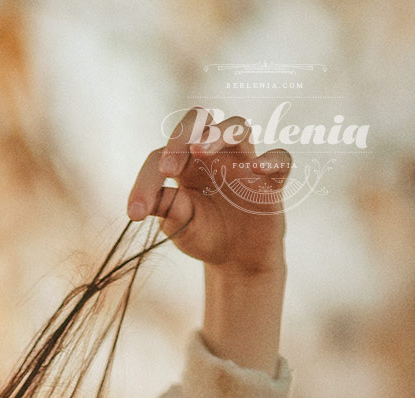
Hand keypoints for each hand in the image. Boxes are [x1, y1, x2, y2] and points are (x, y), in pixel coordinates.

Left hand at [127, 107, 289, 277]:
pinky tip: (257, 168)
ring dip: (219, 135)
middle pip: (200, 120)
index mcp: (185, 164)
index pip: (161, 156)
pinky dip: (271, 159)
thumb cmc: (205, 236)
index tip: (135, 214)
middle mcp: (214, 155)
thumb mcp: (180, 226)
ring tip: (200, 151)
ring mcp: (244, 162)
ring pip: (238, 128)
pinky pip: (279, 159)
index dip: (146, 181)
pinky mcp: (271, 179)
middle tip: (167, 168)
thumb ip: (168, 209)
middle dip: (182, 136)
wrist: (237, 261)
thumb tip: (153, 198)